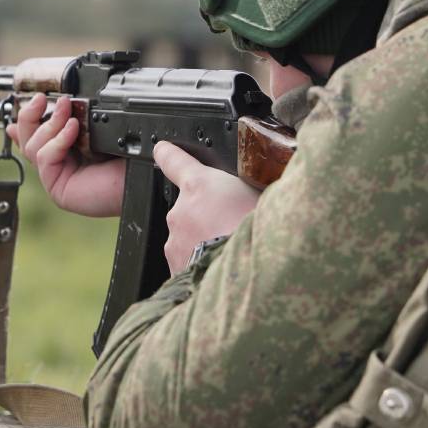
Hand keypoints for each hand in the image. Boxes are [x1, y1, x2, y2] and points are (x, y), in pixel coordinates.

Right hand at [6, 93, 125, 216]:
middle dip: (29, 116)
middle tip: (40, 98)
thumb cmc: (128, 155)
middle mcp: (58, 164)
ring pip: (32, 147)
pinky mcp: (58, 188)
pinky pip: (45, 157)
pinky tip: (73, 128)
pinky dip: (57, 140)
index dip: (26, 119)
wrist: (143, 174)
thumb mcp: (98, 128)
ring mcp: (56, 177)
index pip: (35, 135)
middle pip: (27, 140)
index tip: (32, 99)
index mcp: (65, 150)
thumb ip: (76, 118)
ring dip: (49, 124)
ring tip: (66, 108)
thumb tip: (57, 102)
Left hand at [153, 141, 262, 272]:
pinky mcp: (176, 270)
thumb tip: (259, 191)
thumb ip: (252, 190)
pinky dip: (205, 265)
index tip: (162, 150)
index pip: (175, 161)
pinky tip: (225, 268)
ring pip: (190, 238)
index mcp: (199, 186)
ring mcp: (175, 243)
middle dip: (210, 217)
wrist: (243, 278)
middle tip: (236, 226)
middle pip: (191, 209)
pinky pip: (191, 263)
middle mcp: (180, 212)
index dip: (169, 154)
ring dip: (207, 242)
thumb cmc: (258, 234)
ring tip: (234, 251)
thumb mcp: (265, 197)